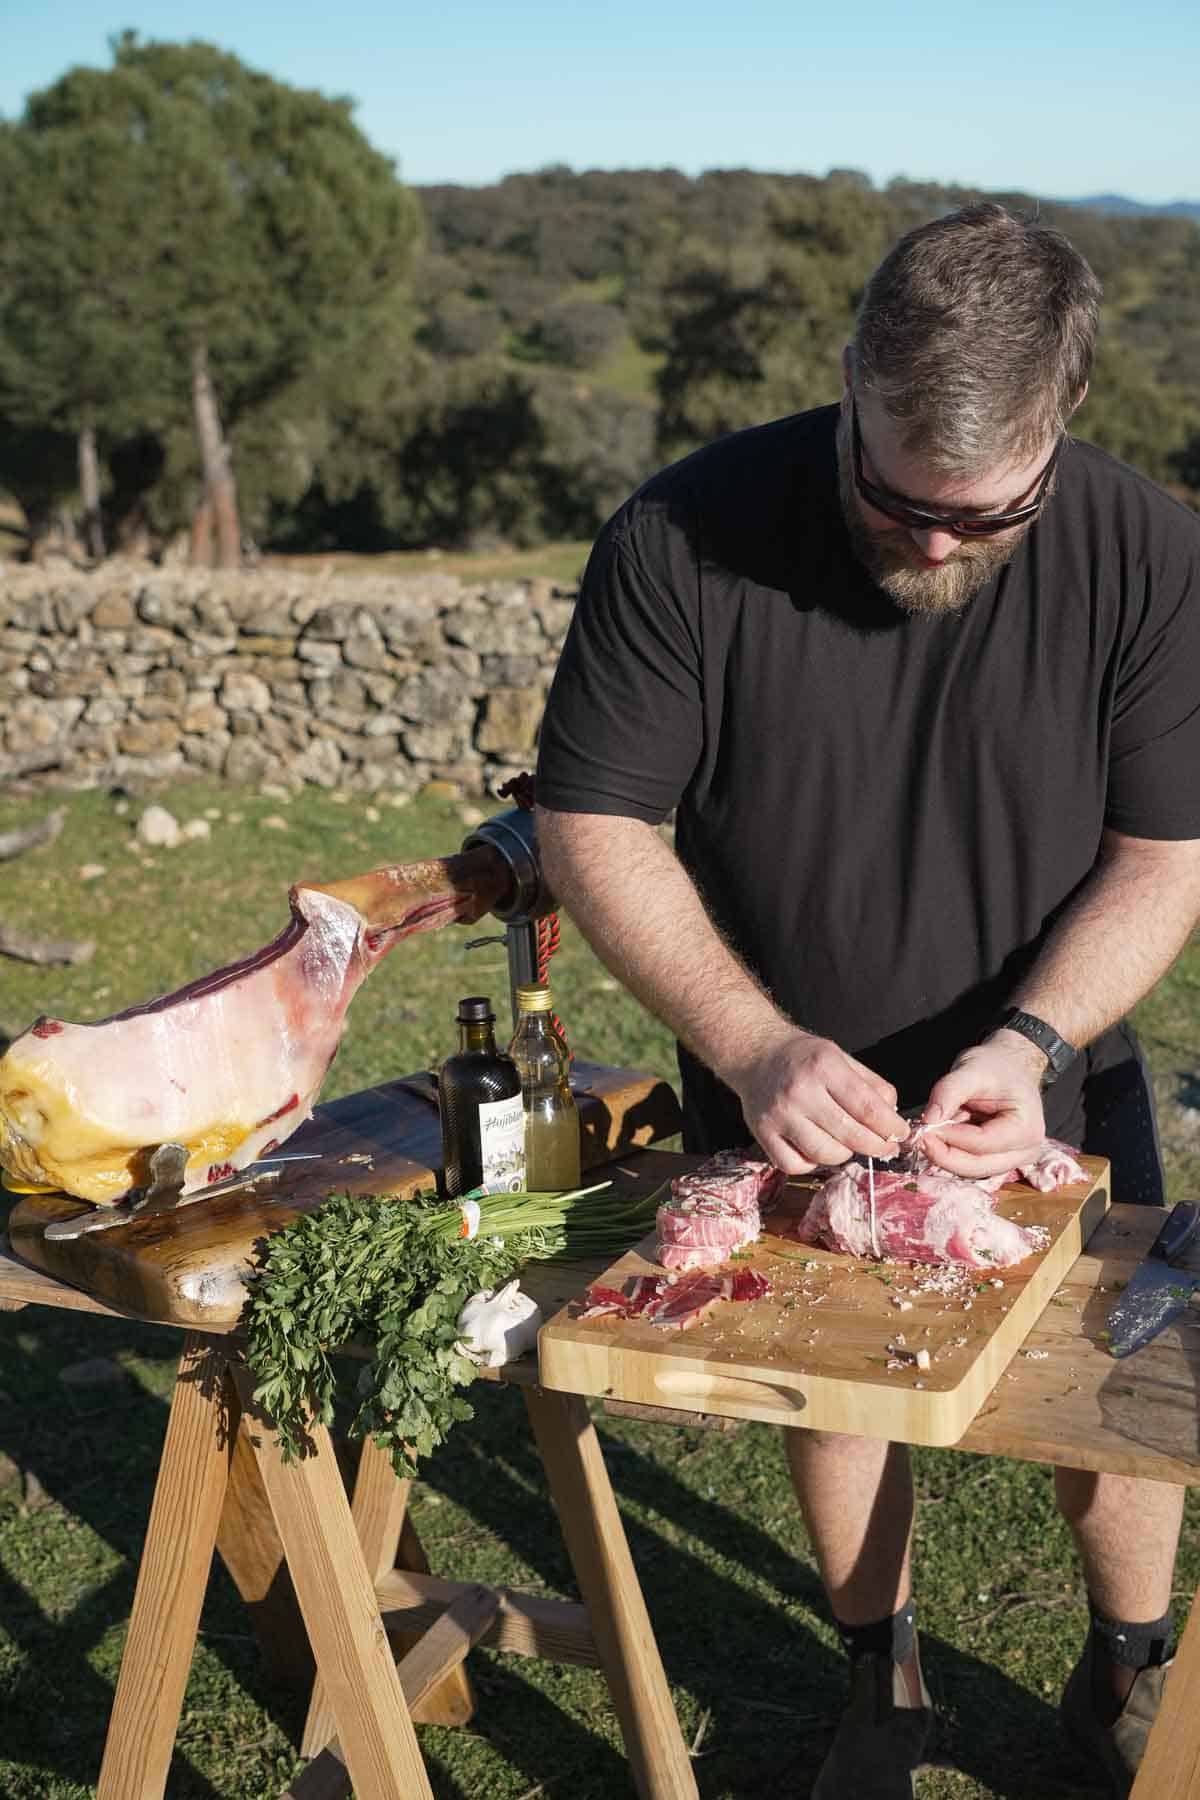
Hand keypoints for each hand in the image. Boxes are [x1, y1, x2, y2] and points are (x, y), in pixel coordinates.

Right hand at [728, 1030, 910, 1173]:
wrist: (756, 1054)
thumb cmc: (803, 1057)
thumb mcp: (841, 1057)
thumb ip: (871, 1085)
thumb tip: (892, 1118)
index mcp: (823, 1066)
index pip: (867, 1108)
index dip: (890, 1127)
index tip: (901, 1134)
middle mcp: (799, 1091)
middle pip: (850, 1135)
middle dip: (876, 1146)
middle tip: (885, 1146)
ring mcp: (778, 1115)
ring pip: (825, 1155)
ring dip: (845, 1155)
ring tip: (847, 1142)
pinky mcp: (762, 1133)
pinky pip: (796, 1165)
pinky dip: (812, 1163)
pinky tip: (817, 1147)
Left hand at [917, 1034, 1046, 1178]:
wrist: (1011, 1067)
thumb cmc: (997, 1067)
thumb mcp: (971, 1070)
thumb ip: (949, 1092)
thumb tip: (929, 1119)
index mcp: (1026, 1128)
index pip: (982, 1143)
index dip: (950, 1138)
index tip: (925, 1127)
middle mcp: (1025, 1151)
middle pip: (977, 1166)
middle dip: (943, 1154)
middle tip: (919, 1137)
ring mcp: (1013, 1159)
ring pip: (971, 1170)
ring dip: (945, 1155)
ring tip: (928, 1133)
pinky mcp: (998, 1160)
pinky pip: (970, 1164)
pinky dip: (951, 1153)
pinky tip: (939, 1136)